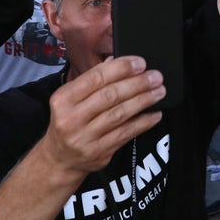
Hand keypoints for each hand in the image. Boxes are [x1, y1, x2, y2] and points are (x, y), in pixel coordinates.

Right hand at [40, 57, 163, 177]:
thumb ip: (92, 80)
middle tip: (156, 77)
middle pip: (110, 95)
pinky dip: (143, 122)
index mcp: (63, 99)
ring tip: (159, 91)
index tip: (140, 63)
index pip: (95, 78)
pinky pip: (125, 133)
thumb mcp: (71, 99)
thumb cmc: (70, 121)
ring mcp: (84, 137)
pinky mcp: (98, 152)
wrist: (60, 159)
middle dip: (137, 84)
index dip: (121, 68)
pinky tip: (155, 114)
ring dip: (144, 100)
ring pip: (120, 114)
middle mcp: (71, 118)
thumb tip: (116, 60)